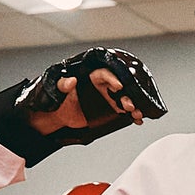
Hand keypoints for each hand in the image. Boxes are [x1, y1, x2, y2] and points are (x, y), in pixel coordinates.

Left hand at [27, 68, 147, 134]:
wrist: (58, 114)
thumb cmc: (57, 97)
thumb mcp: (57, 89)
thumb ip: (63, 85)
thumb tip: (70, 81)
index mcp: (92, 76)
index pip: (105, 74)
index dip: (113, 79)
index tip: (119, 85)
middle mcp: (103, 85)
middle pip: (119, 86)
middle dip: (127, 94)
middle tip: (129, 103)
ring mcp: (108, 97)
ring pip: (124, 98)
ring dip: (133, 105)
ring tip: (137, 113)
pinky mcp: (110, 109)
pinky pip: (124, 110)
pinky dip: (132, 115)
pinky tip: (137, 120)